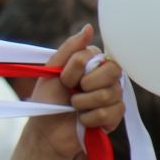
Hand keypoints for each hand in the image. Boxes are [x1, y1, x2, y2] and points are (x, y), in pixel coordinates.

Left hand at [17, 26, 123, 159]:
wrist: (45, 132)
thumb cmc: (48, 100)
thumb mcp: (52, 69)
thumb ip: (70, 48)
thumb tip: (89, 27)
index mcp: (94, 63)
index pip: (98, 55)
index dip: (76, 69)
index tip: (64, 79)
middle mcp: (108, 77)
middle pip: (113, 71)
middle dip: (85, 85)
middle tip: (72, 93)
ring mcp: (114, 96)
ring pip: (108, 93)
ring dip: (83, 103)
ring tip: (74, 108)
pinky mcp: (114, 117)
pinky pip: (109, 113)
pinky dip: (89, 118)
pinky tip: (82, 120)